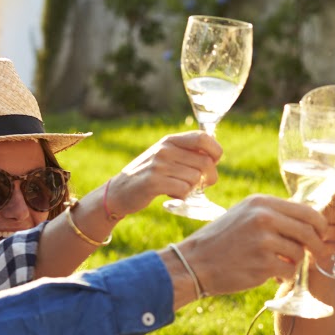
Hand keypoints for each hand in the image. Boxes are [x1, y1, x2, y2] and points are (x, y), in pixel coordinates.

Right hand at [101, 132, 220, 217]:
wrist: (118, 192)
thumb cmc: (149, 176)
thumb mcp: (165, 157)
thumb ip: (186, 154)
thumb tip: (214, 158)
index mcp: (170, 140)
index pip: (203, 138)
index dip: (216, 152)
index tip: (213, 163)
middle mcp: (165, 149)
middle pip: (205, 163)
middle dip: (209, 178)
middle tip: (202, 185)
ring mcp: (158, 165)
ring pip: (195, 179)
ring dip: (192, 189)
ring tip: (177, 188)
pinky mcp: (153, 182)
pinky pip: (183, 190)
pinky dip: (182, 196)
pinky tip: (171, 195)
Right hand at [177, 195, 333, 295]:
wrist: (194, 262)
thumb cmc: (222, 240)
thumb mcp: (245, 214)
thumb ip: (273, 214)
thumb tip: (307, 218)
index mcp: (262, 203)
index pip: (306, 211)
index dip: (319, 225)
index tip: (321, 235)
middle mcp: (264, 217)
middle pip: (309, 231)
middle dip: (317, 245)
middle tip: (316, 254)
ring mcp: (263, 240)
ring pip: (299, 252)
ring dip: (295, 262)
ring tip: (279, 264)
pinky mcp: (262, 263)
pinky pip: (288, 270)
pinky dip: (284, 275)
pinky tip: (271, 275)